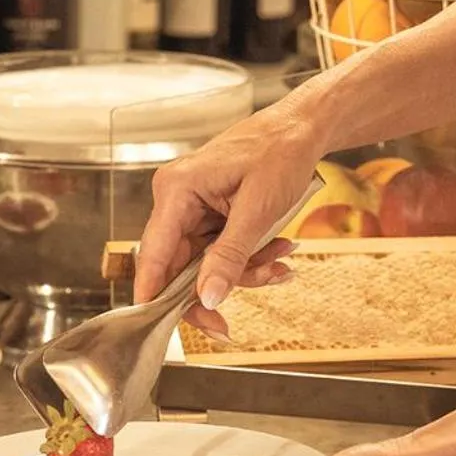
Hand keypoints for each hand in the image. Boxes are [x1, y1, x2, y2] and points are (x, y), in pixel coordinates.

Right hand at [136, 93, 330, 337]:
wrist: (303, 129)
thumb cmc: (280, 151)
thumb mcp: (259, 209)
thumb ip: (230, 256)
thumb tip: (207, 297)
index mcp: (177, 190)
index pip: (153, 253)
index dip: (153, 294)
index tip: (157, 327)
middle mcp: (177, 200)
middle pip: (179, 267)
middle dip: (218, 286)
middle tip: (232, 323)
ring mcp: (192, 209)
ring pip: (205, 264)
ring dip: (244, 271)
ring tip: (281, 259)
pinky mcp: (210, 215)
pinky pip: (221, 252)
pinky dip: (250, 258)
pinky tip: (278, 249)